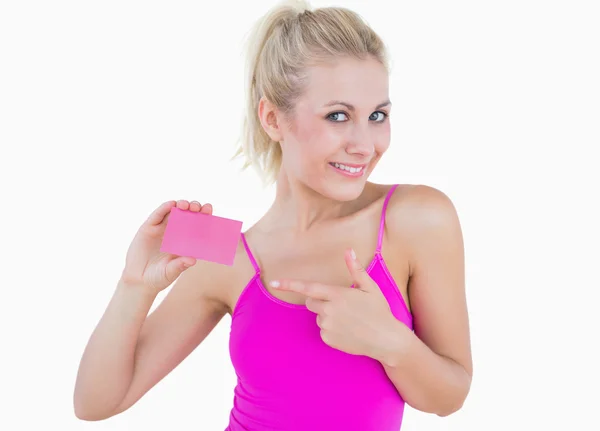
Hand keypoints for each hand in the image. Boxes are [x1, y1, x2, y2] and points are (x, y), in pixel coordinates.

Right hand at [120, 199, 212, 293]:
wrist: (138, 281)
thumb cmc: (158, 278)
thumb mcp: (170, 273)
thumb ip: (180, 266)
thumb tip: (193, 260)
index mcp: (185, 242)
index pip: (197, 226)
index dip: (203, 216)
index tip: (209, 209)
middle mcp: (175, 233)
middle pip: (187, 216)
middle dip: (193, 209)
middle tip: (197, 207)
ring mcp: (162, 229)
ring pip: (173, 212)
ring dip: (180, 206)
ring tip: (185, 205)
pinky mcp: (148, 228)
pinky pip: (157, 215)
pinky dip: (164, 208)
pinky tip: (171, 204)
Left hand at [270, 249, 399, 360]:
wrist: (386, 339)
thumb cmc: (379, 311)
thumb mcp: (370, 287)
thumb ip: (356, 269)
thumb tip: (348, 250)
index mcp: (337, 294)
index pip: (308, 288)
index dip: (289, 284)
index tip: (273, 282)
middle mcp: (329, 310)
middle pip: (311, 301)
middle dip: (321, 301)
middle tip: (342, 305)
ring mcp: (327, 326)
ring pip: (318, 316)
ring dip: (328, 316)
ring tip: (350, 320)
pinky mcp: (328, 339)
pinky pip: (323, 330)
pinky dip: (332, 330)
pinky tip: (348, 331)